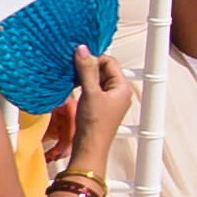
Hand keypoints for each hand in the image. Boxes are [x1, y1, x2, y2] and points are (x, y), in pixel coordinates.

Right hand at [57, 44, 135, 187]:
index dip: (95, 58)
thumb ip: (86, 69)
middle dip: (89, 67)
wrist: (90, 147)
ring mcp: (110, 100)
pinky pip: (93, 89)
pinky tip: (74, 88)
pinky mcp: (101, 106)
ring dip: (85, 77)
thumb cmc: (94, 124)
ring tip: (73, 79)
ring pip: (97, 80)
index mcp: (122, 88)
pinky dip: (84, 86)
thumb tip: (83, 50)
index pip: (110, 62)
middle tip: (73, 68)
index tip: (79, 58)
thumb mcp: (90, 92)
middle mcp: (119, 93)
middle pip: (104, 70)